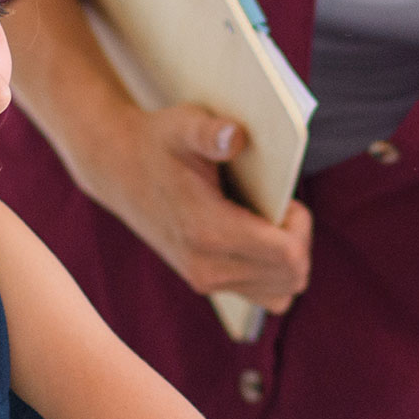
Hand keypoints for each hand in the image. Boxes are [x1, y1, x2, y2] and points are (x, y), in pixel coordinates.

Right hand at [56, 97, 311, 312]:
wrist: (119, 169)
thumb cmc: (159, 142)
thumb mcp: (184, 124)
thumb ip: (211, 132)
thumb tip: (236, 136)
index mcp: (208, 232)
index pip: (288, 255)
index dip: (300, 224)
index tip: (284, 197)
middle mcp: (208, 268)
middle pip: (291, 277)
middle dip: (299, 239)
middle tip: (279, 206)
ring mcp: (206, 281)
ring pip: (281, 292)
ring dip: (289, 258)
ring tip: (270, 222)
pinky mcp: (206, 283)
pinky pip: (264, 294)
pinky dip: (273, 272)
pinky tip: (259, 237)